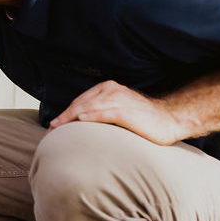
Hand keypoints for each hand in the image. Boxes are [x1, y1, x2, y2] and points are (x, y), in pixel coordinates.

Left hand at [48, 80, 186, 145]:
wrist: (169, 120)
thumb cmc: (141, 119)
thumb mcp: (116, 111)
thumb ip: (100, 113)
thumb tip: (79, 126)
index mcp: (107, 89)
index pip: (79, 102)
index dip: (64, 114)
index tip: (52, 127)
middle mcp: (111, 90)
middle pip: (80, 104)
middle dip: (63, 118)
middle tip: (50, 132)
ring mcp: (118, 99)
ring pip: (88, 107)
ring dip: (70, 118)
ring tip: (57, 129)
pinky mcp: (126, 110)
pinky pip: (105, 112)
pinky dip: (91, 116)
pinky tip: (80, 120)